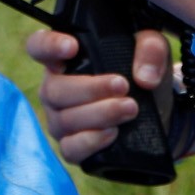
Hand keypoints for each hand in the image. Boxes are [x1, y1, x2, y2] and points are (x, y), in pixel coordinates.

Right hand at [24, 28, 170, 163]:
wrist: (155, 109)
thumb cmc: (140, 70)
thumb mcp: (151, 49)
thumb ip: (150, 49)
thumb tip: (144, 77)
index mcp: (65, 58)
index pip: (39, 46)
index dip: (48, 45)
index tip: (72, 47)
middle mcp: (55, 88)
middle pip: (53, 89)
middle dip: (90, 89)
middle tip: (122, 85)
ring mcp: (60, 119)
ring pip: (65, 120)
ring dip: (100, 114)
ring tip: (130, 108)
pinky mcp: (72, 146)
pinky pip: (70, 149)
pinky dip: (92, 141)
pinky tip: (113, 133)